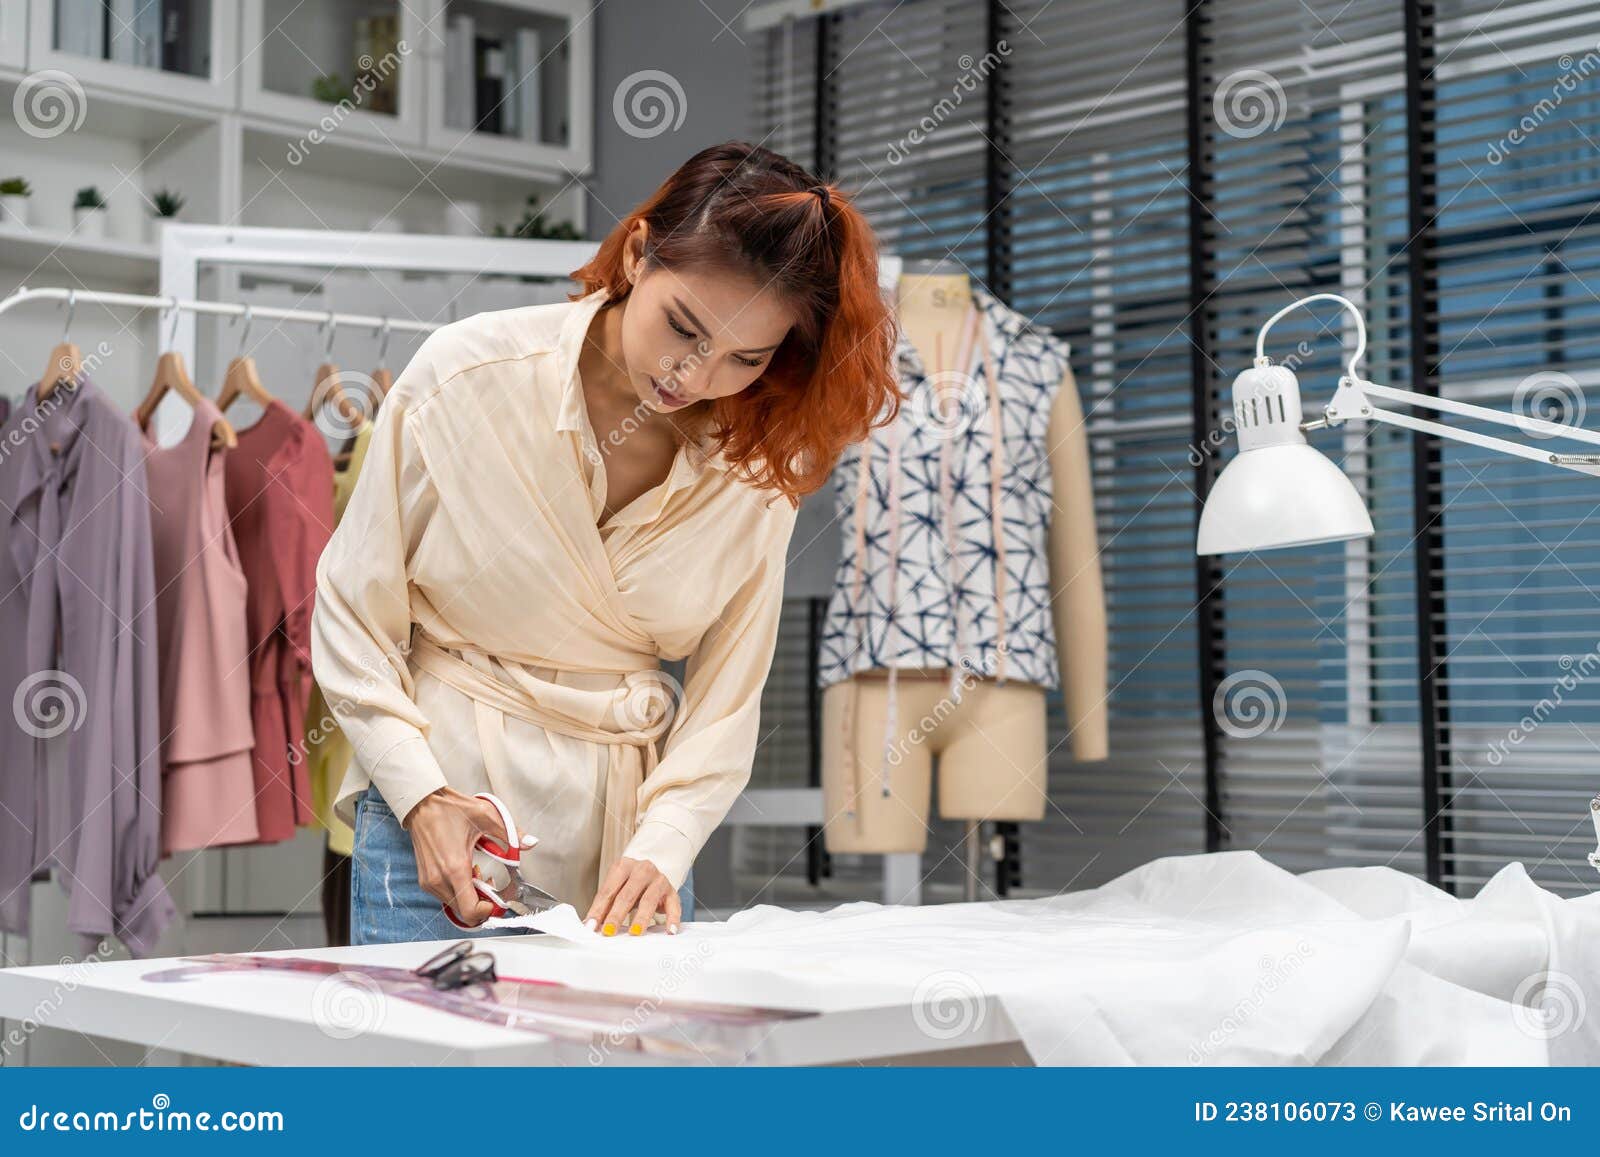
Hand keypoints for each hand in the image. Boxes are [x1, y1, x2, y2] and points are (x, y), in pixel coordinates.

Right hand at [404, 787, 506, 927]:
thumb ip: (511, 833)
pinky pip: (445, 897)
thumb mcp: (487, 816)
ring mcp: (429, 882)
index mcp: (455, 867)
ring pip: (454, 905)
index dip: (487, 911)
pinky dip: (458, 891)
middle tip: (490, 884)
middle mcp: (439, 879)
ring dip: (470, 896)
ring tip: (477, 873)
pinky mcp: (425, 880)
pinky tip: (465, 871)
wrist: (423, 805)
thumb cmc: (450, 809)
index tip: (496, 900)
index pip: (470, 910)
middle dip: (481, 902)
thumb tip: (531, 843)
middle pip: (464, 912)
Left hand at [584, 857, 679, 936]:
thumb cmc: (629, 884)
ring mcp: (658, 879)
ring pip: (649, 899)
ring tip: (634, 932)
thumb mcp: (616, 889)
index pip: (608, 890)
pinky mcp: (672, 891)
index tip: (591, 926)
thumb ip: (604, 905)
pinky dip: (672, 919)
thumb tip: (590, 925)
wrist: (652, 872)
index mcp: (623, 866)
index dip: (599, 909)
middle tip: (608, 931)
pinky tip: (669, 931)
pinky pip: (674, 905)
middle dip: (616, 915)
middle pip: (627, 894)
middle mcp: (642, 869)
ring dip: (641, 918)